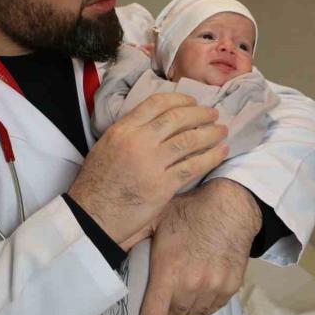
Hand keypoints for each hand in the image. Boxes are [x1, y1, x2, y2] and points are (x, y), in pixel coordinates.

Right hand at [68, 93, 228, 248]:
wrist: (92, 214)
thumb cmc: (97, 182)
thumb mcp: (106, 145)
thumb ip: (130, 132)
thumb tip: (155, 123)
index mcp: (123, 129)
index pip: (156, 103)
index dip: (179, 99)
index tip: (192, 101)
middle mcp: (138, 141)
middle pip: (177, 118)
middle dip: (200, 114)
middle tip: (213, 114)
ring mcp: (151, 163)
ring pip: (189, 140)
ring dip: (210, 133)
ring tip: (222, 131)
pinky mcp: (162, 186)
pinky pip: (192, 166)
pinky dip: (210, 157)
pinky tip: (220, 152)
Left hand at [138, 178, 261, 314]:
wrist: (230, 204)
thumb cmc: (190, 209)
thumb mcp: (155, 219)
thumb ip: (132, 239)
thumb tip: (106, 247)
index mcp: (169, 269)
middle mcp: (192, 283)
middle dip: (164, 314)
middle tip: (159, 304)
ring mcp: (214, 286)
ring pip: (193, 314)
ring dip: (183, 311)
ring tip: (177, 298)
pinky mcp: (230, 286)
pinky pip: (212, 308)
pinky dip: (202, 305)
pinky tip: (196, 294)